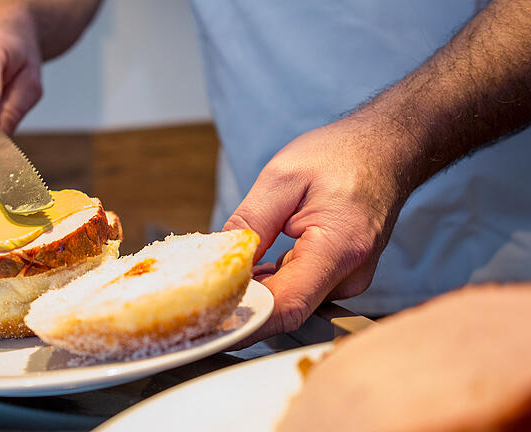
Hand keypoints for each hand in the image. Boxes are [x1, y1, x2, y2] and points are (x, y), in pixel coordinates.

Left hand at [224, 118, 409, 342]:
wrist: (384, 151)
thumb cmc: (340, 155)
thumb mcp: (282, 176)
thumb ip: (251, 221)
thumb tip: (224, 261)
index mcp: (338, 247)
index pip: (286, 306)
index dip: (245, 323)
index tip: (210, 327)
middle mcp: (349, 274)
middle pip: (285, 310)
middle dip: (241, 307)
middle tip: (200, 298)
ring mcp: (348, 280)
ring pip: (290, 303)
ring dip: (255, 294)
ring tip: (224, 273)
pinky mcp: (342, 278)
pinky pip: (299, 291)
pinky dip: (271, 285)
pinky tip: (252, 269)